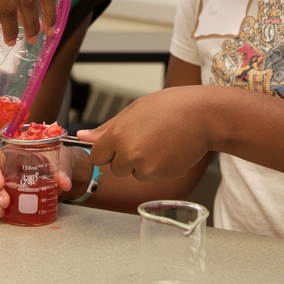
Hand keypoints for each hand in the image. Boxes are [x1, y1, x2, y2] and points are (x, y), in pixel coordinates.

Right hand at [0, 146, 87, 218]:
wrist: (61, 168)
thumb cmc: (58, 159)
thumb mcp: (61, 162)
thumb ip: (62, 172)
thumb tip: (65, 184)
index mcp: (14, 152)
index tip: (0, 184)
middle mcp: (5, 165)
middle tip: (4, 202)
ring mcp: (4, 178)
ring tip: (0, 212)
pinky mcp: (6, 191)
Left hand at [77, 87, 211, 180]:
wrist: (202, 116)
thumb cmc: (168, 107)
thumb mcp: (133, 111)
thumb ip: (106, 128)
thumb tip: (82, 135)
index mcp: (118, 135)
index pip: (97, 156)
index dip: (108, 150)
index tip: (118, 143)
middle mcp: (129, 154)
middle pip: (116, 168)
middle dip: (126, 158)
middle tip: (145, 138)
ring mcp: (147, 168)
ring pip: (135, 173)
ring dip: (143, 164)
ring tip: (160, 142)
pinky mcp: (163, 176)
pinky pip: (153, 176)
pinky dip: (160, 167)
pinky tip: (170, 150)